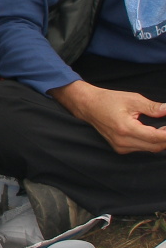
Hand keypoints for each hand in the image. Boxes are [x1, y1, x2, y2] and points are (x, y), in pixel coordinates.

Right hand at [51, 81, 165, 153]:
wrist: (88, 106)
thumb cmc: (108, 100)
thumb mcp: (132, 99)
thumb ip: (152, 107)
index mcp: (126, 128)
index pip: (156, 137)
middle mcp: (123, 141)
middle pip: (155, 146)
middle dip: (165, 138)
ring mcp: (120, 147)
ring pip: (149, 149)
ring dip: (159, 141)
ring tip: (163, 128)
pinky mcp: (120, 148)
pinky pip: (141, 149)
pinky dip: (150, 142)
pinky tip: (151, 132)